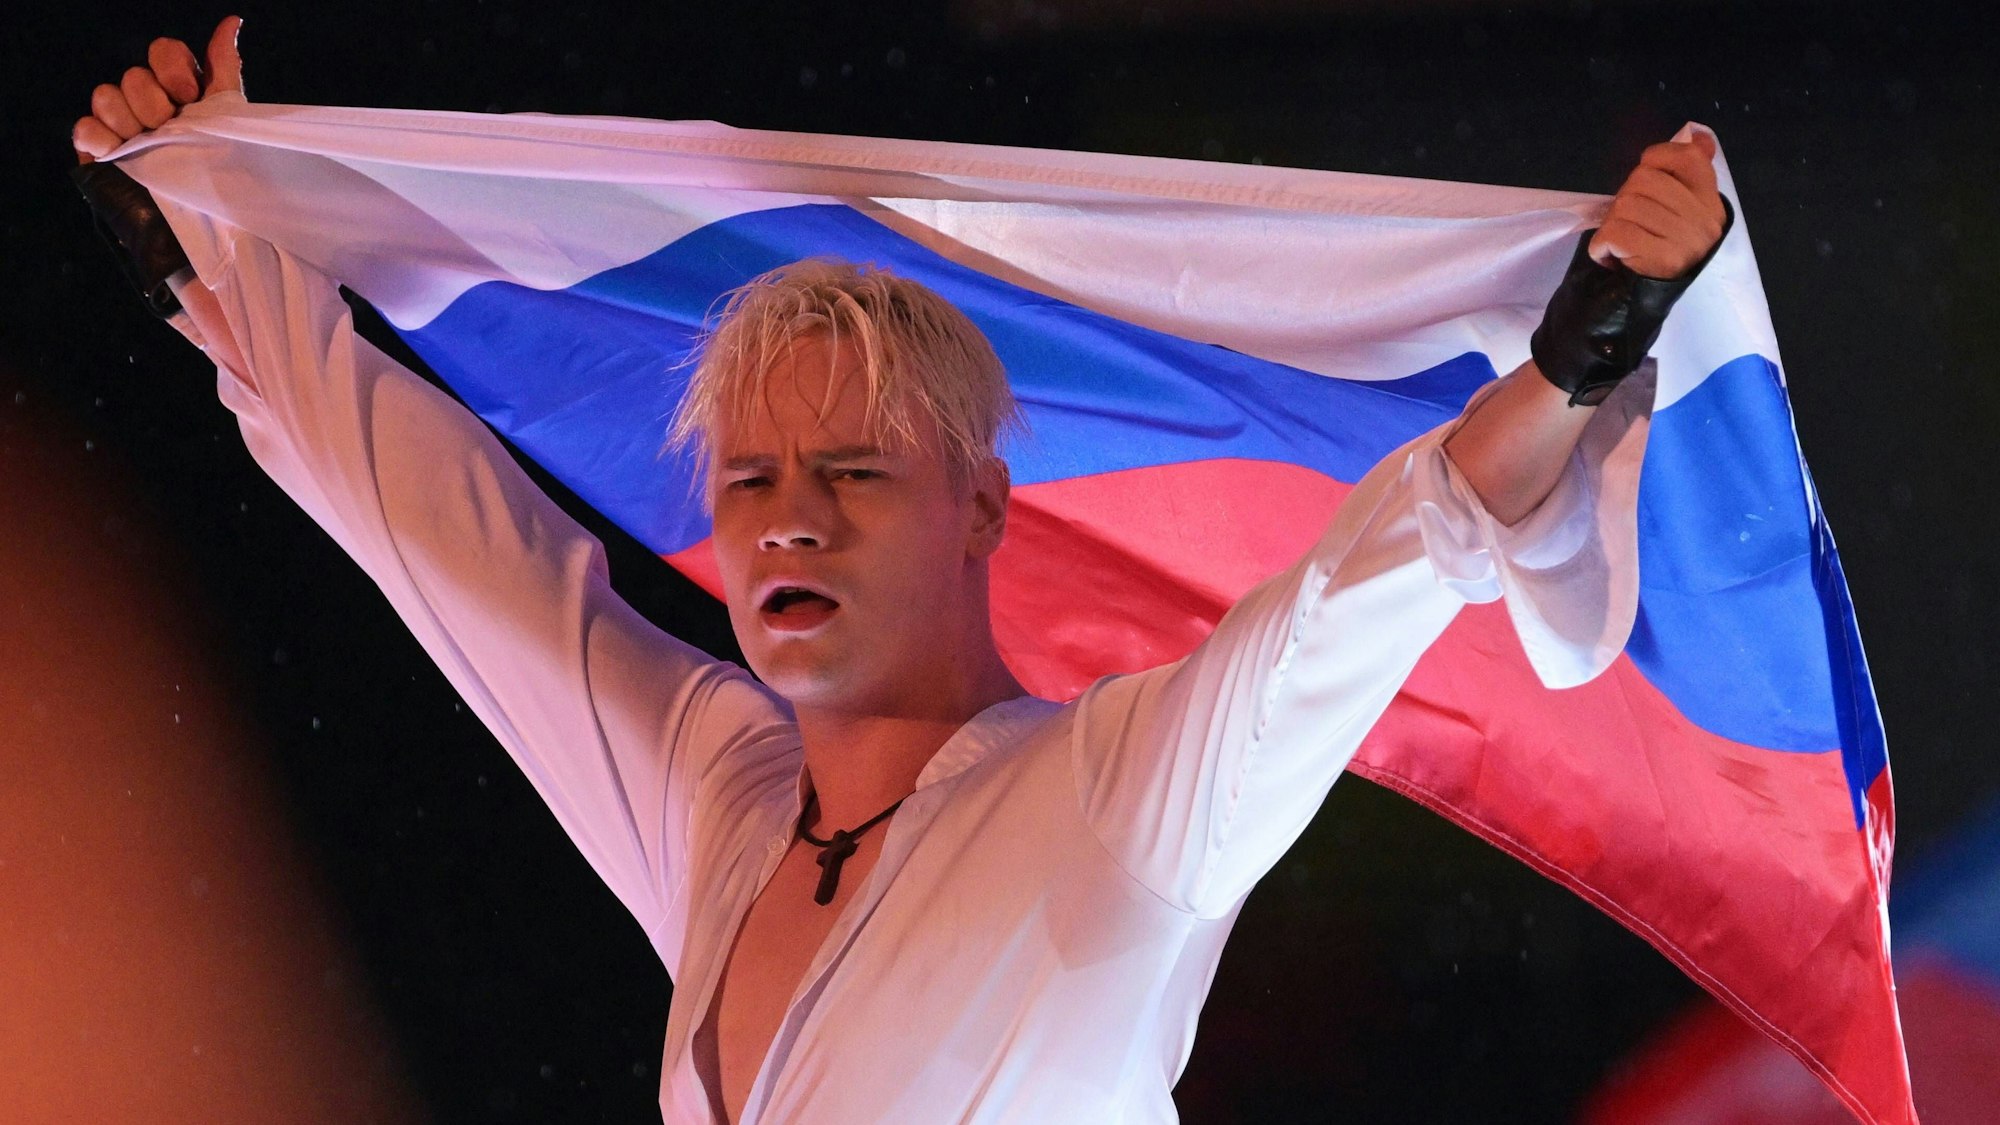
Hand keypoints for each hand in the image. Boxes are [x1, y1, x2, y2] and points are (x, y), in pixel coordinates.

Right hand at [73, 16, 244, 163]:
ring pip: (105, 95)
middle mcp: (148, 104)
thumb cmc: (222, 174)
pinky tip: (121, 154)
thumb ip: (224, 70)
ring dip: (131, 123)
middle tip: (170, 130)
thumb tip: (231, 22)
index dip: (172, 68)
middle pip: (133, 75)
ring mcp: (120, 127)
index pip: (163, 52)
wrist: (205, 228)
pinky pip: (85, 128)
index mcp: (181, 93)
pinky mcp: (99, 153)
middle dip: (154, 104)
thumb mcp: (230, 119)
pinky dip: (103, 139)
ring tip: (151, 148)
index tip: (190, 97)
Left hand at [1587, 133, 1727, 279]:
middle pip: (1644, 180)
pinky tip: (1611, 253)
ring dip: (1611, 222)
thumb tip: (1697, 135)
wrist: (1648, 297)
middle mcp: (1704, 219)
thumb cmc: (1660, 245)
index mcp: (1710, 201)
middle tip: (1628, 219)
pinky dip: (1602, 243)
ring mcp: (1686, 240)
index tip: (1646, 173)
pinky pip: (1617, 232)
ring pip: (1627, 205)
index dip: (1657, 158)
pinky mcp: (1662, 259)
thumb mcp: (1679, 208)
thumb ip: (1687, 171)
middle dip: (1625, 196)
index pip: (1688, 157)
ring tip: (1621, 239)